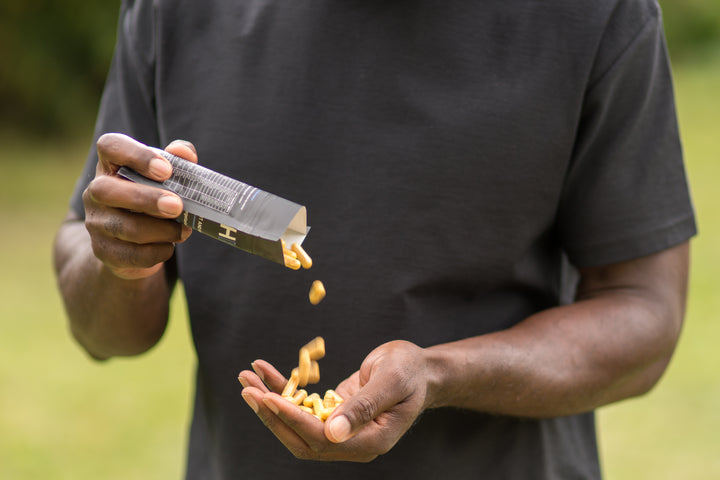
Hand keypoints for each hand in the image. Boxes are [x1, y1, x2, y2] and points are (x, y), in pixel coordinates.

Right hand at [82, 133, 196, 279]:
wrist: (129, 244)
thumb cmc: (152, 199)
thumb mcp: (164, 177)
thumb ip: (177, 160)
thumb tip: (184, 152)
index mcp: (111, 166)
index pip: (109, 146)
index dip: (136, 155)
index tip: (166, 170)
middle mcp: (96, 192)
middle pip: (107, 190)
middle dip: (147, 199)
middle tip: (177, 206)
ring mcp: (96, 223)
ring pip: (123, 226)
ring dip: (160, 230)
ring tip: (183, 230)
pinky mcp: (104, 251)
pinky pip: (130, 254)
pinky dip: (157, 252)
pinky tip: (169, 246)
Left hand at [238, 340, 432, 461]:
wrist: (420, 369)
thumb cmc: (410, 371)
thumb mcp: (391, 382)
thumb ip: (364, 407)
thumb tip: (332, 433)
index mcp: (370, 441)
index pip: (323, 439)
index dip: (294, 420)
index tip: (269, 399)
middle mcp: (352, 442)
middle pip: (302, 437)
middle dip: (272, 414)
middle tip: (248, 388)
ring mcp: (341, 430)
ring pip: (296, 423)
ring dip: (269, 402)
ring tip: (247, 378)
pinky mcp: (333, 413)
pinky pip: (302, 406)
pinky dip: (283, 389)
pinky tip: (265, 371)